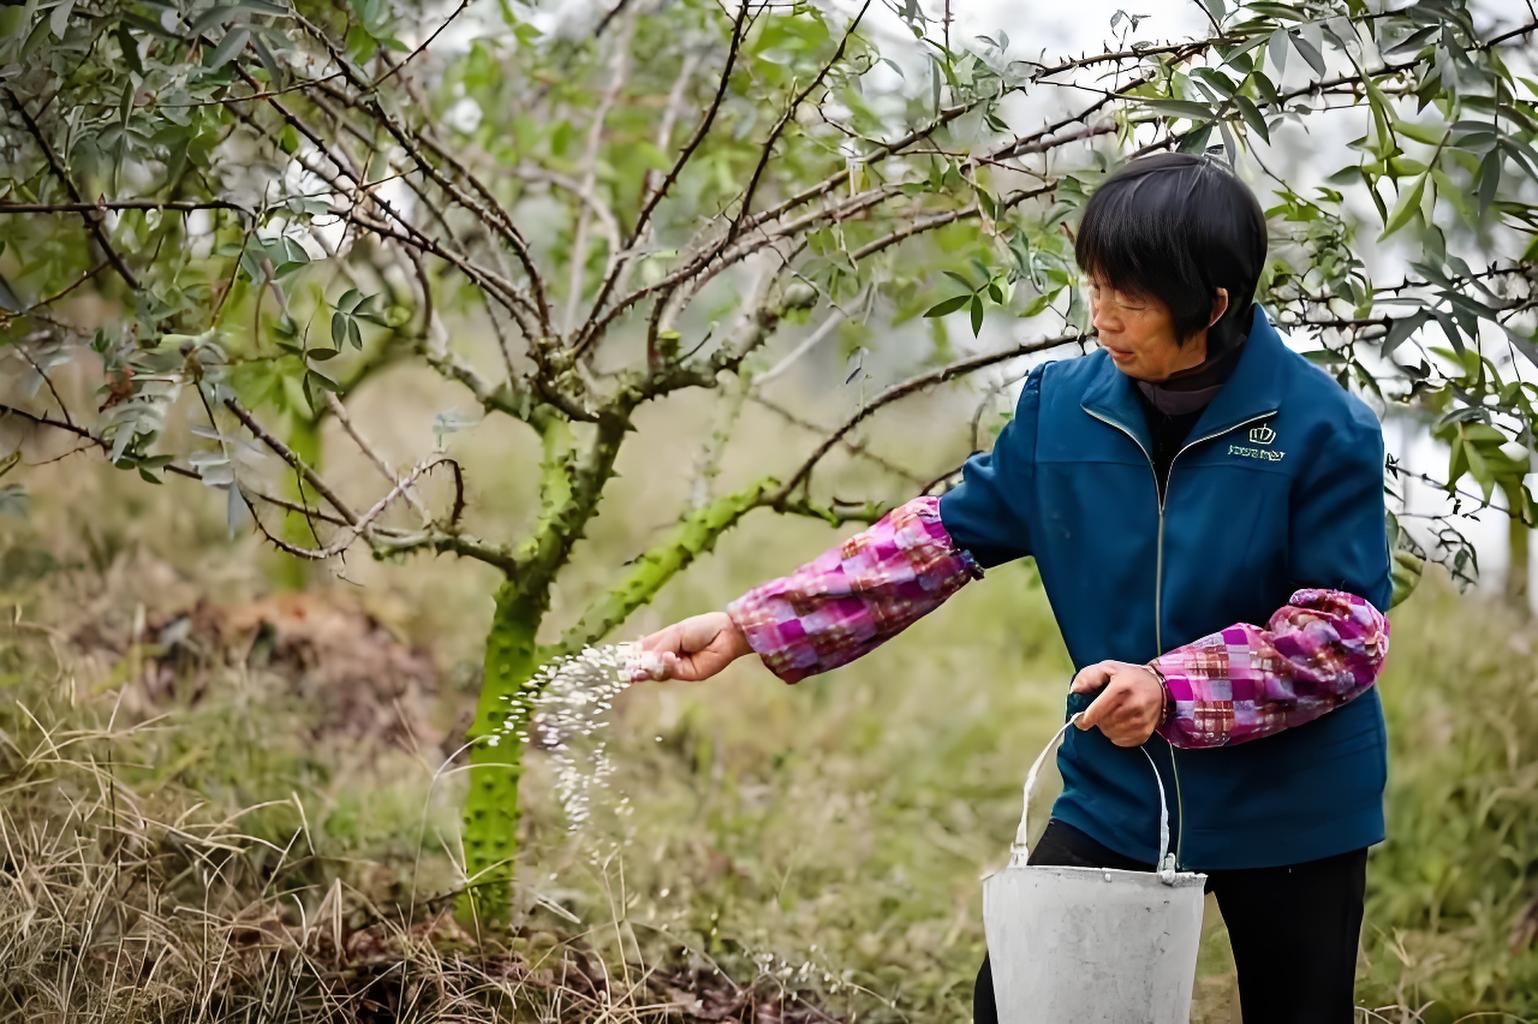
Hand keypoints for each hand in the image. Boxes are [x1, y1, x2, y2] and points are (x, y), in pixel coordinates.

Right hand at [628, 611, 751, 682]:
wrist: (725, 633)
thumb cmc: (700, 627)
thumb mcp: (676, 633)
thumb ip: (659, 647)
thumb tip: (644, 663)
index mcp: (661, 642)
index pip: (640, 651)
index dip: (629, 656)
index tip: (617, 661)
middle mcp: (666, 655)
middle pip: (645, 665)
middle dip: (636, 668)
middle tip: (627, 670)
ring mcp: (675, 667)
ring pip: (656, 672)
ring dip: (650, 668)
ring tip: (646, 664)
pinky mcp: (686, 674)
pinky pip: (671, 673)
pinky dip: (667, 666)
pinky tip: (668, 657)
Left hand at [1071, 660, 1165, 746]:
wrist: (1162, 687)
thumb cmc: (1131, 677)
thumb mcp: (1108, 668)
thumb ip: (1088, 677)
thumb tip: (1075, 691)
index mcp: (1120, 690)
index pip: (1095, 712)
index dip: (1083, 719)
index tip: (1079, 719)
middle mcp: (1132, 707)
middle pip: (1102, 724)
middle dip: (1098, 720)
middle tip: (1103, 711)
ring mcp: (1140, 721)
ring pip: (1110, 734)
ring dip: (1107, 727)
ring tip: (1113, 715)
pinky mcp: (1145, 732)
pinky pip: (1121, 741)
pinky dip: (1117, 735)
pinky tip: (1121, 723)